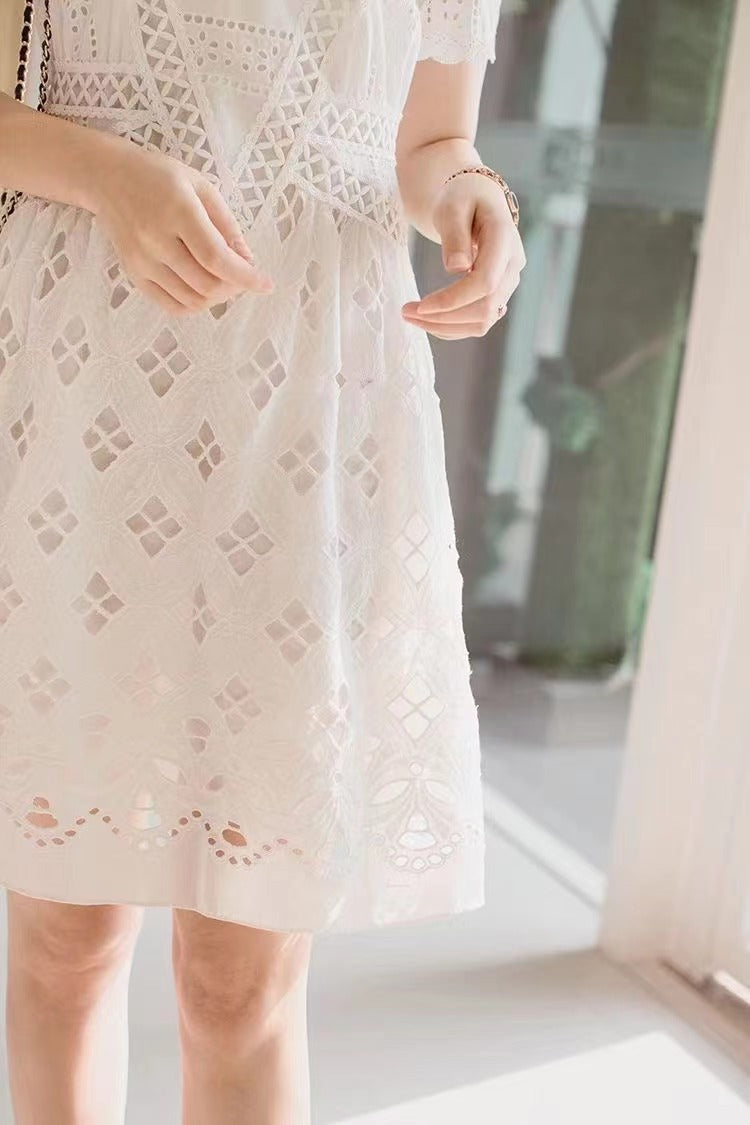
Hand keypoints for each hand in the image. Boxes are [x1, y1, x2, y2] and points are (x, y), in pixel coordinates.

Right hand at [90, 143, 273, 315]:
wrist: (106, 177)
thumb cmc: (158, 177)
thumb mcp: (200, 186)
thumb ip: (226, 224)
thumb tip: (246, 260)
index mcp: (178, 211)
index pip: (217, 258)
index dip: (245, 277)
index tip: (266, 284)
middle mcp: (156, 239)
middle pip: (207, 284)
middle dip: (235, 286)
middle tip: (241, 272)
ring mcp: (142, 261)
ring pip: (193, 300)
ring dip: (217, 296)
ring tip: (222, 278)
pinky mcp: (134, 274)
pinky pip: (172, 306)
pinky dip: (195, 304)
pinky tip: (202, 288)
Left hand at [401, 171, 525, 338]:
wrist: (476, 198)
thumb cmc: (461, 197)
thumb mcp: (451, 206)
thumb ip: (454, 234)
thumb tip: (457, 269)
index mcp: (505, 239)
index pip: (485, 282)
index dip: (453, 300)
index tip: (421, 306)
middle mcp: (513, 265)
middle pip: (485, 308)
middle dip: (444, 317)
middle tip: (406, 312)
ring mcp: (508, 283)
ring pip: (483, 321)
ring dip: (446, 326)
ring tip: (411, 317)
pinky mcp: (497, 294)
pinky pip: (478, 321)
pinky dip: (451, 326)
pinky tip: (426, 319)